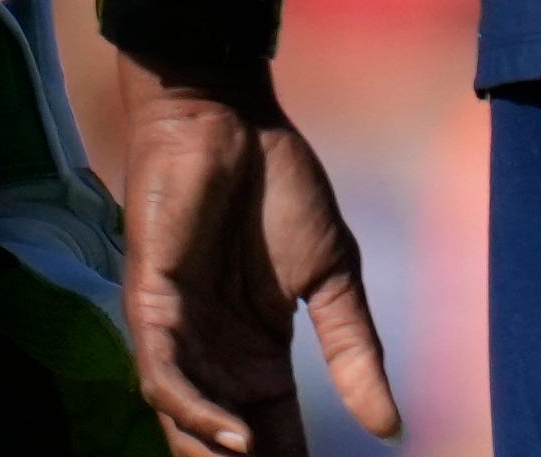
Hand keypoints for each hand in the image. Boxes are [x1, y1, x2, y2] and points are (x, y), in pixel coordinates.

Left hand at [122, 75, 397, 456]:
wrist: (230, 117)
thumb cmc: (279, 185)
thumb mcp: (333, 276)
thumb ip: (355, 350)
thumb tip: (390, 426)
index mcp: (257, 357)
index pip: (275, 435)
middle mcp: (212, 359)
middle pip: (226, 442)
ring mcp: (177, 336)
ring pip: (188, 423)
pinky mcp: (150, 308)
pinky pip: (165, 378)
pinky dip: (196, 413)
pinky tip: (235, 438)